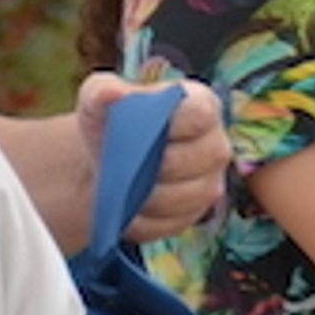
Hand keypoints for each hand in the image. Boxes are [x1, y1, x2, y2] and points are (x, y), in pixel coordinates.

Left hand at [77, 74, 230, 242]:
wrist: (108, 161)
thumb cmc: (112, 123)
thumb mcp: (98, 99)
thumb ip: (102, 91)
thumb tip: (112, 93)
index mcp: (201, 106)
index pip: (201, 114)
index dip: (171, 123)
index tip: (140, 127)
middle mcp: (215, 145)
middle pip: (196, 160)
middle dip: (154, 164)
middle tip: (126, 162)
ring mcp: (210, 184)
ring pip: (185, 197)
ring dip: (147, 196)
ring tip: (123, 187)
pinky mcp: (194, 216)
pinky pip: (171, 223)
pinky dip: (143, 219)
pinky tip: (127, 208)